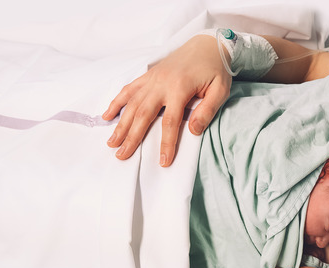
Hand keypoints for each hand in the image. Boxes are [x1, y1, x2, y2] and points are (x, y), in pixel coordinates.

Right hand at [102, 35, 231, 166]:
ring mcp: (153, 78)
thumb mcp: (220, 90)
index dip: (166, 143)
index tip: (163, 161)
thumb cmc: (216, 69)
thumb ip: (207, 110)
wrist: (207, 44)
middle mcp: (162, 83)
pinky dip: (117, 102)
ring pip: (132, 103)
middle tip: (121, 156)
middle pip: (143, 114)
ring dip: (120, 124)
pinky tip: (108, 116)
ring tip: (112, 142)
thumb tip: (193, 131)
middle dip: (132, 137)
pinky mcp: (149, 75)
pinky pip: (129, 89)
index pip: (170, 121)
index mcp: (180, 88)